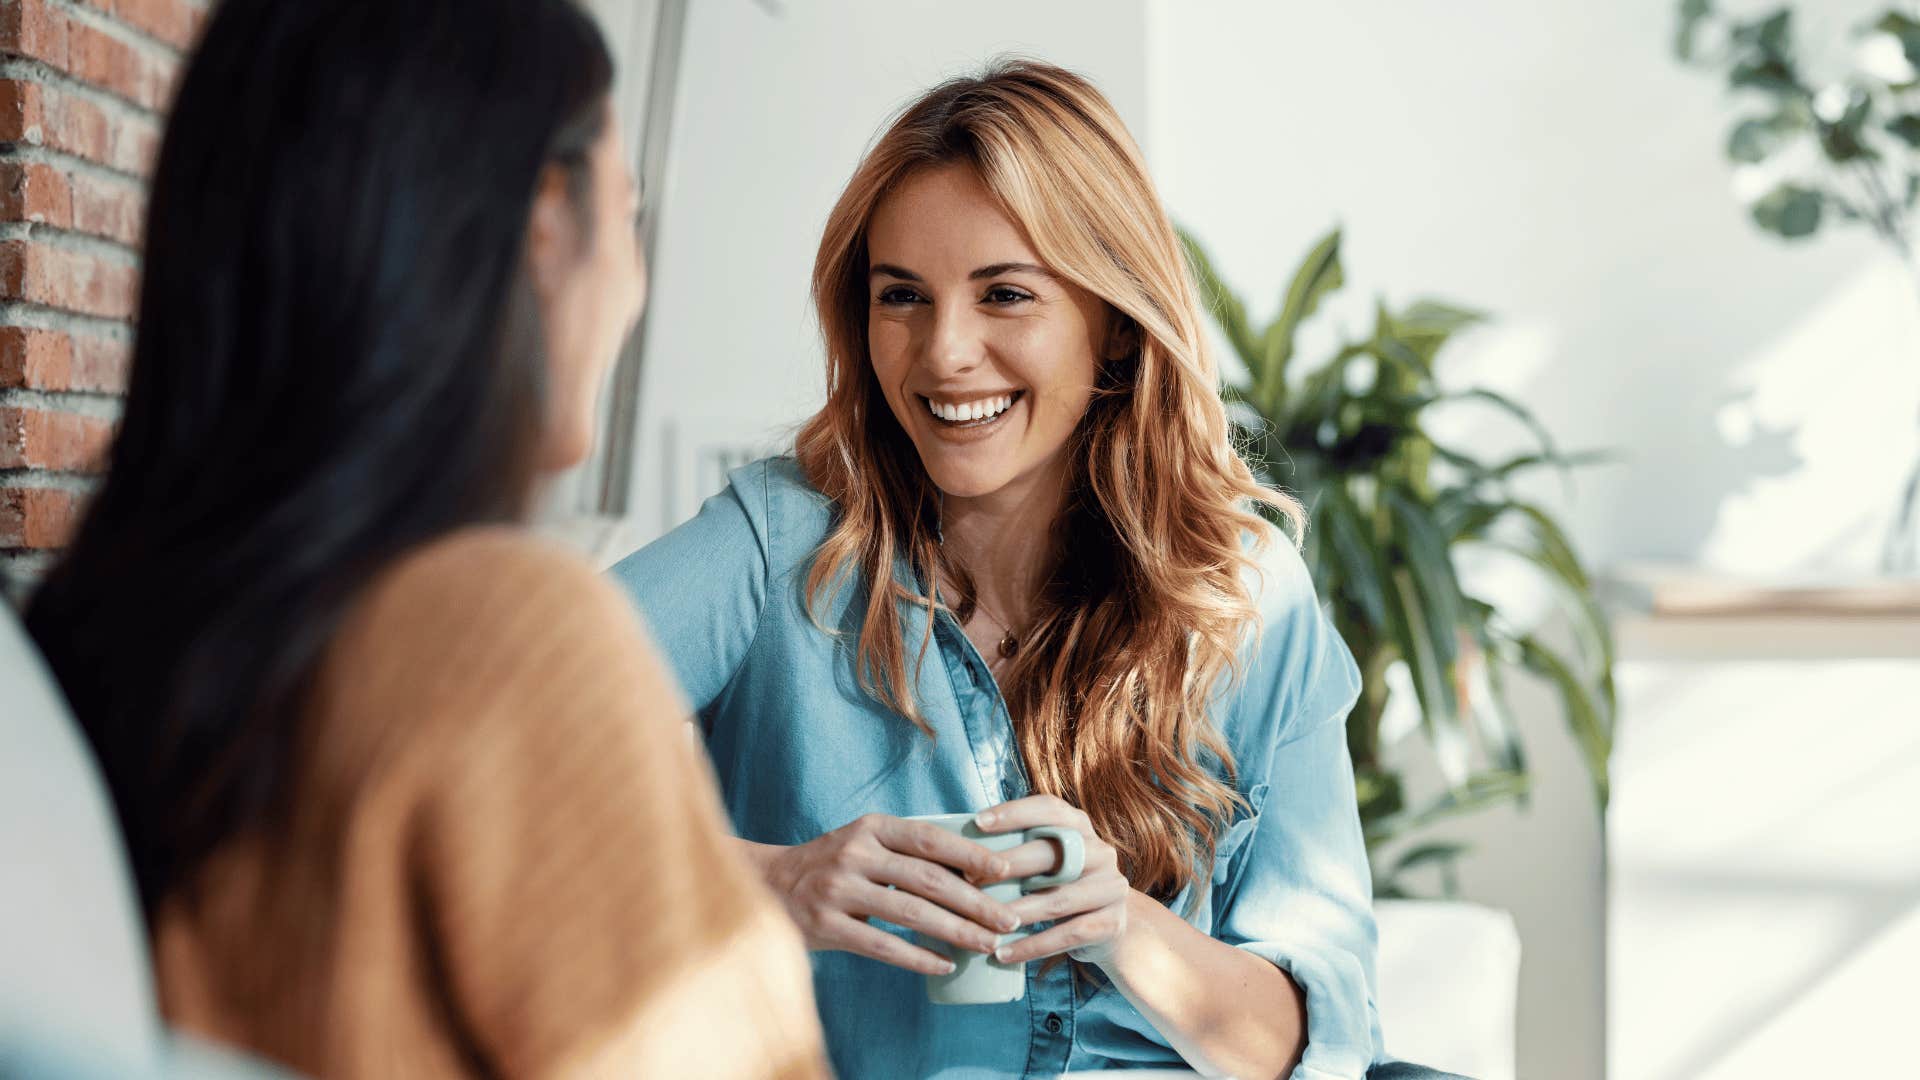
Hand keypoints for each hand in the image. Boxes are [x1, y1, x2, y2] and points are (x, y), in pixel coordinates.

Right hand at [761, 814, 1023, 975]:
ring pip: (910, 912)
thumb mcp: (864, 843)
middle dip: (975, 901)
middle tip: (1008, 920)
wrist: (767, 885)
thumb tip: (974, 871)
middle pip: (928, 878)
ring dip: (956, 931)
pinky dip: (918, 956)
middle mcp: (854, 853)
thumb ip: (906, 853)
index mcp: (870, 827)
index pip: (929, 839)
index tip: (1005, 872)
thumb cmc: (832, 864)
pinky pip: (883, 945)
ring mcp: (838, 889)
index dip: (970, 854)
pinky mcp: (826, 924)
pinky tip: (945, 964)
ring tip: (987, 944)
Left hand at [974, 795, 1132, 965]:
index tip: (977, 822)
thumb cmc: (1061, 886)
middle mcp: (1100, 852)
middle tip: (969, 878)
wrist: (1108, 928)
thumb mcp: (1048, 861)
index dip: (1014, 813)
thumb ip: (1019, 848)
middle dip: (1007, 865)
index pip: (1049, 809)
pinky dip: (1032, 946)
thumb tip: (958, 847)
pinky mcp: (1111, 923)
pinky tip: (1003, 954)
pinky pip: (1067, 935)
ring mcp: (1111, 888)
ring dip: (1016, 912)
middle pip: (1052, 854)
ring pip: (1057, 900)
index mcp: (1081, 827)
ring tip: (982, 923)